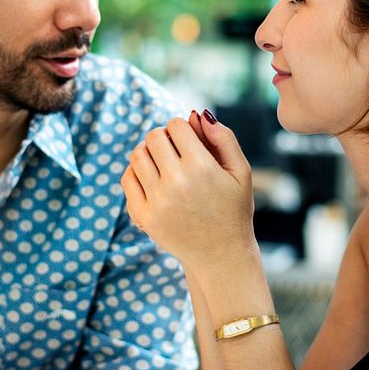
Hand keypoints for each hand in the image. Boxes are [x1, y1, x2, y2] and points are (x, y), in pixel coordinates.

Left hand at [122, 111, 255, 271]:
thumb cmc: (234, 210)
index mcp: (202, 167)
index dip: (182, 129)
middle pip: (154, 137)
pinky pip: (128, 178)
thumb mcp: (241, 171)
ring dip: (148, 153)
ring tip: (163, 164)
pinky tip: (152, 179)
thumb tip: (198, 114)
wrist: (221, 255)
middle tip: (175, 151)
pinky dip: (136, 173)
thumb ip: (223, 138)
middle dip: (164, 138)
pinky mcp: (144, 216)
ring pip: (137, 155)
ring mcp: (157, 200)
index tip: (189, 141)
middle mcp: (177, 182)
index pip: (175, 125)